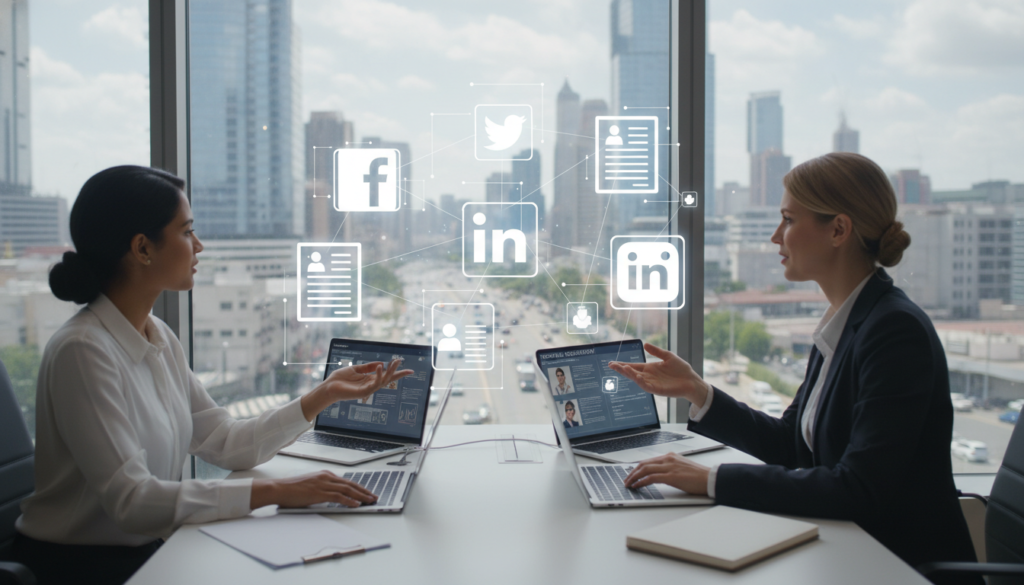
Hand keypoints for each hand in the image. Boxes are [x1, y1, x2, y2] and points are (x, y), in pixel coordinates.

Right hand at [251, 471, 376, 508]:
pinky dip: (349, 500)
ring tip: (369, 501)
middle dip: (364, 490)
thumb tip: (331, 495)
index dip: (358, 487)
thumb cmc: (291, 489)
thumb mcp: (309, 485)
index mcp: (324, 474)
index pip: (346, 481)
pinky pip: (338, 496)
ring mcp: (323, 484)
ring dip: (361, 496)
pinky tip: (356, 504)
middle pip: (350, 484)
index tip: (366, 491)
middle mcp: (326, 477)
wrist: (279, 488)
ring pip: (347, 489)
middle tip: (373, 496)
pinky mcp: (319, 492)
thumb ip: (321, 488)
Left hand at [301, 359, 413, 420]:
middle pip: (388, 379)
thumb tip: (381, 363)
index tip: (406, 367)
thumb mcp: (355, 368)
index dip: (396, 372)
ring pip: (383, 381)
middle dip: (397, 372)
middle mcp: (370, 385)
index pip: (385, 375)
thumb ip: (367, 366)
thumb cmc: (339, 379)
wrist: (328, 387)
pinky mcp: (363, 392)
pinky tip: (381, 366)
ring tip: (394, 362)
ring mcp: (367, 389)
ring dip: (390, 372)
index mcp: (369, 379)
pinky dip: (378, 375)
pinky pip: (374, 383)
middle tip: (404, 364)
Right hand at [608, 343, 709, 407]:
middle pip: (632, 373)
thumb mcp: (668, 356)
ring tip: (622, 368)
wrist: (692, 381)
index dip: (623, 364)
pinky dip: (640, 381)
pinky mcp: (658, 390)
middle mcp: (648, 376)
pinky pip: (646, 386)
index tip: (612, 362)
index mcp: (650, 369)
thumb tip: (645, 344)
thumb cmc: (681, 370)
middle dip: (621, 369)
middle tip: (611, 365)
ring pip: (637, 379)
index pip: (633, 366)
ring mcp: (652, 383)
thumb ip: (656, 351)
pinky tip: (636, 376)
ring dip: (629, 374)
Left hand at [623, 453, 709, 495]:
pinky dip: (641, 481)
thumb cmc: (698, 476)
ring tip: (628, 484)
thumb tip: (659, 474)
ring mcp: (669, 467)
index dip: (637, 468)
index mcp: (670, 456)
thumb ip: (670, 468)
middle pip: (644, 464)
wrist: (710, 478)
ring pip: (645, 469)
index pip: (649, 461)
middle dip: (632, 472)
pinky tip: (637, 486)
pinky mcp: (671, 476)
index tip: (631, 474)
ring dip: (634, 477)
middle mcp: (668, 459)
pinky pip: (651, 477)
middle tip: (626, 480)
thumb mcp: (681, 468)